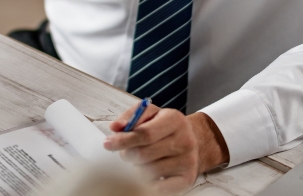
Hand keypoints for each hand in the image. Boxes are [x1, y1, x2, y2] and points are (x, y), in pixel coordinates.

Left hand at [103, 104, 227, 194]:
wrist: (194, 140)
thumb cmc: (165, 127)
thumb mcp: (150, 114)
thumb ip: (130, 117)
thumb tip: (115, 127)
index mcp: (174, 120)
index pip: (145, 134)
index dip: (123, 140)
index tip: (108, 144)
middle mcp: (185, 140)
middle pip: (144, 154)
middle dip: (127, 154)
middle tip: (126, 153)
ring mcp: (188, 161)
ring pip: (149, 172)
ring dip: (137, 167)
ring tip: (141, 160)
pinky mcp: (188, 179)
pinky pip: (159, 188)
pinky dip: (149, 182)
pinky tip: (149, 171)